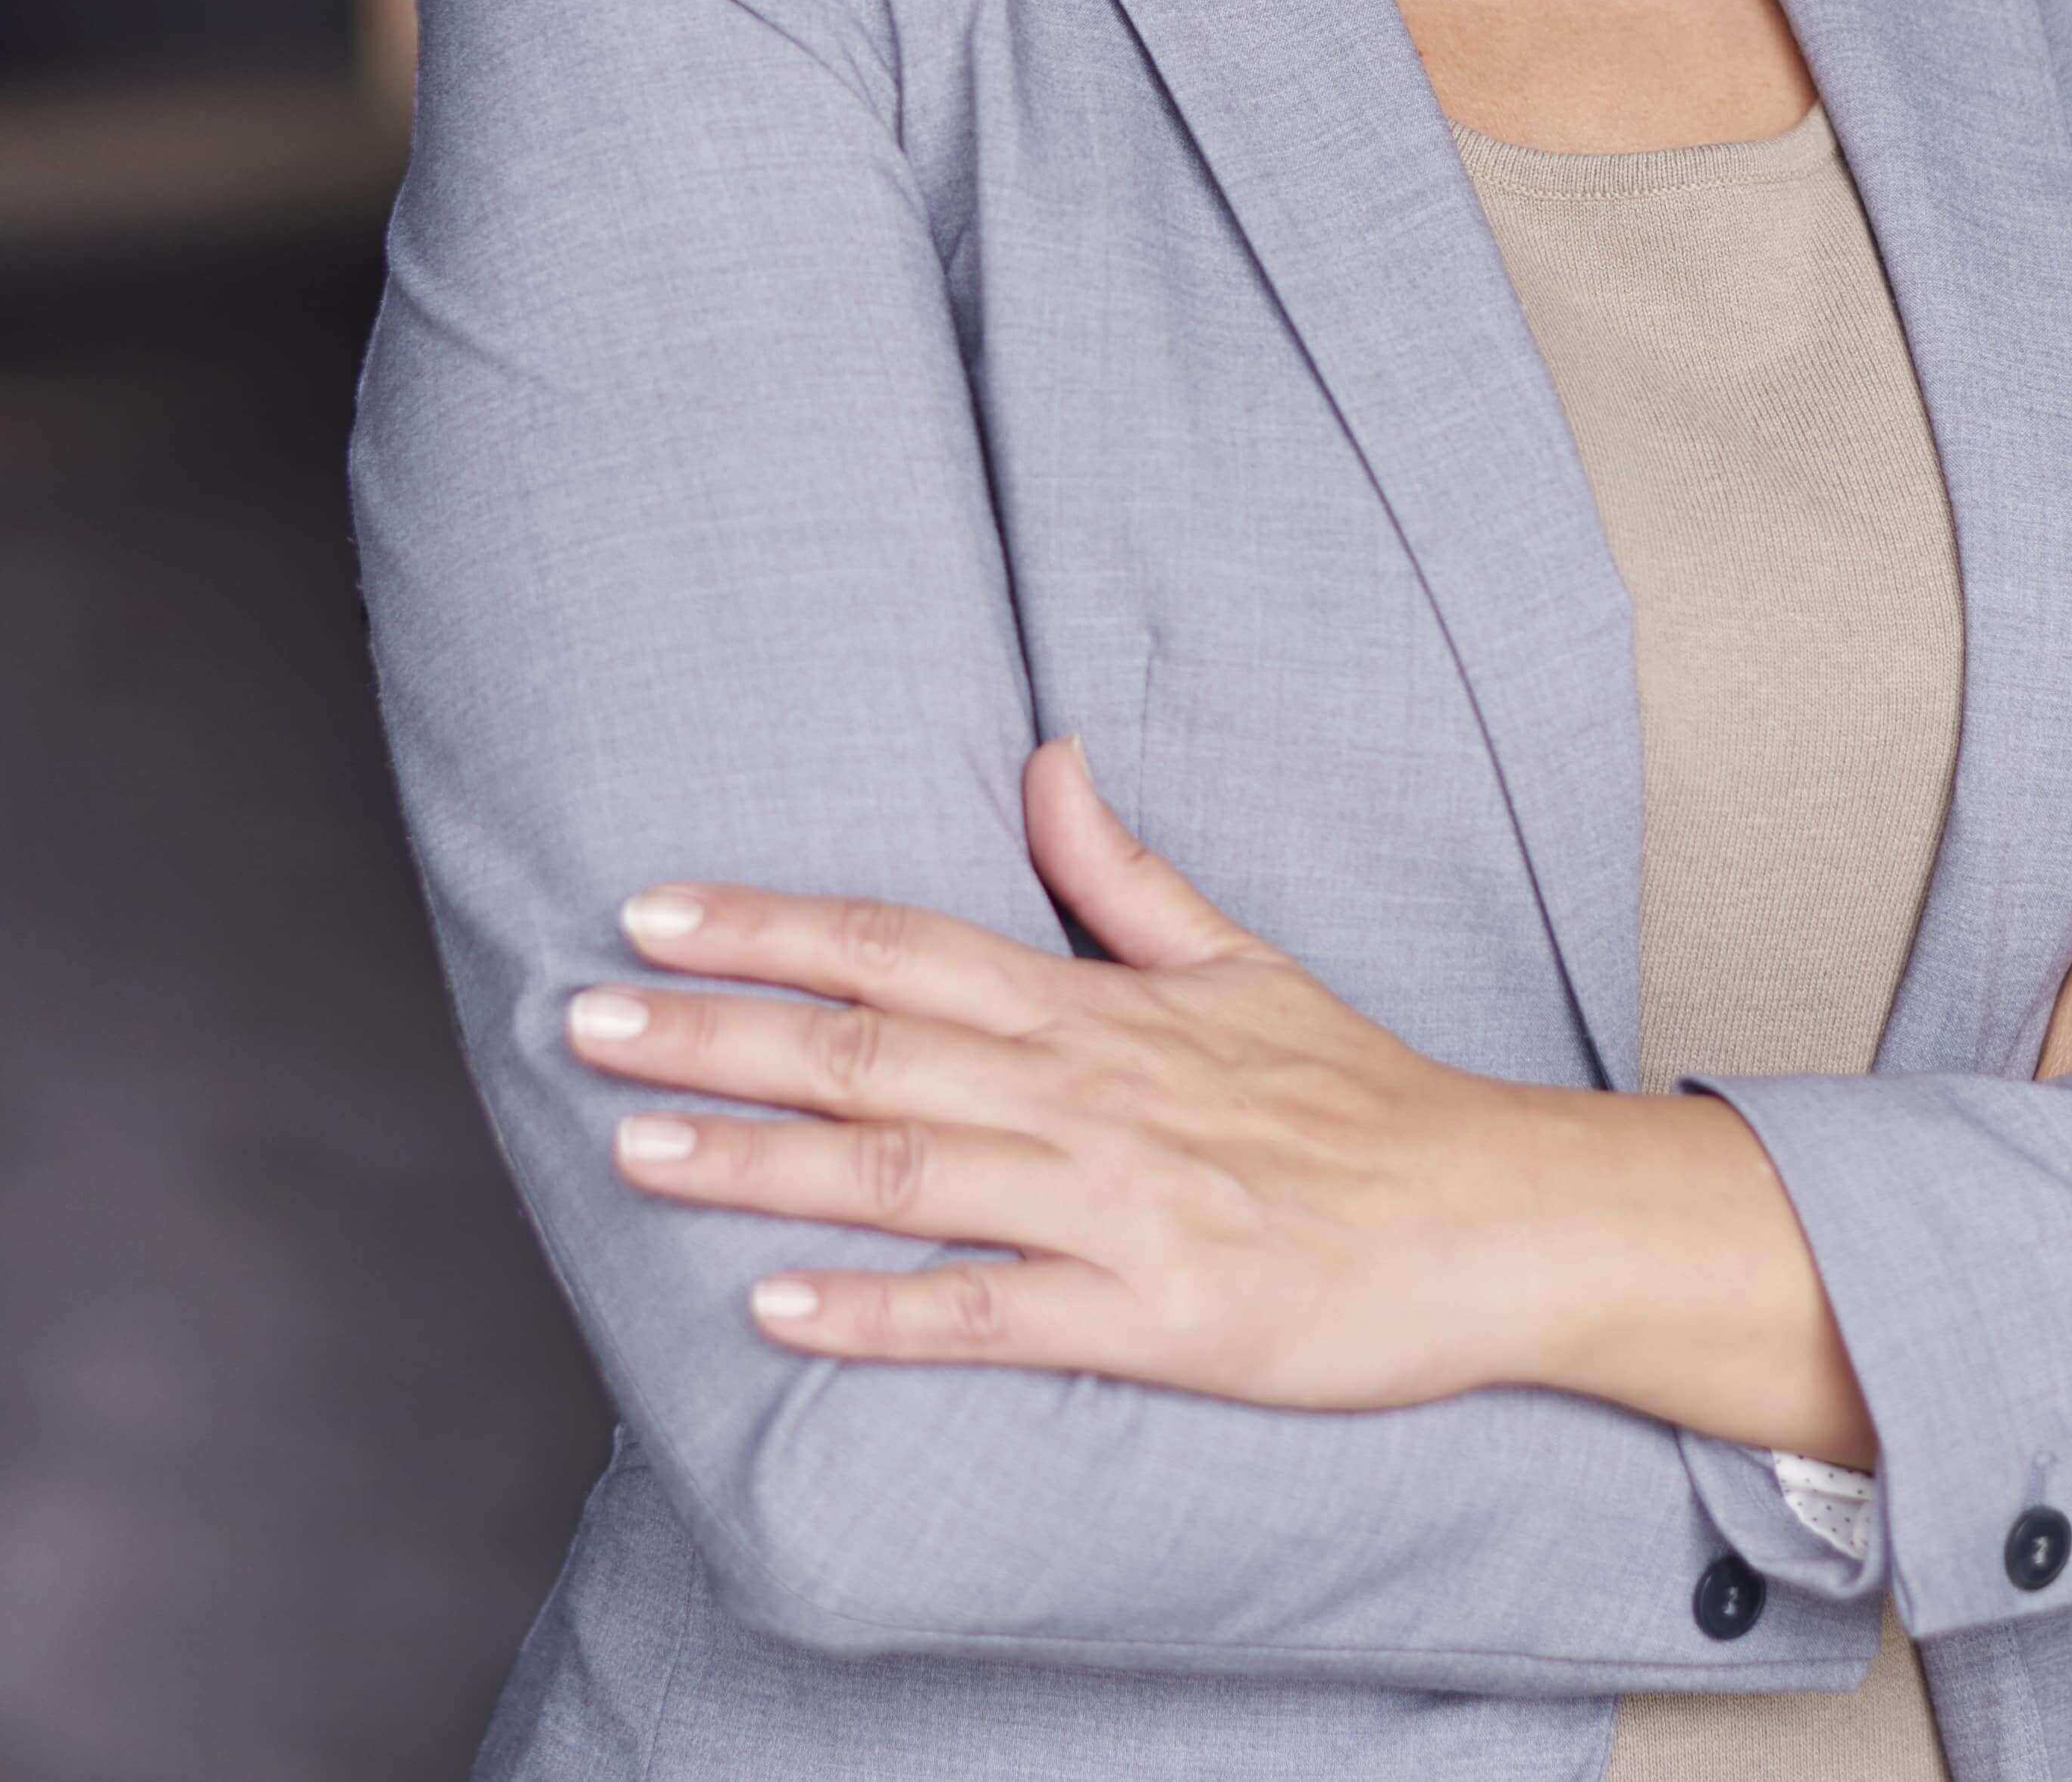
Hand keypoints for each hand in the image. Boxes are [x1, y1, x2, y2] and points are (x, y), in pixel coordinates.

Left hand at [568, 736, 1761, 1419]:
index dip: (768, 924)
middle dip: (714, 1034)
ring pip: (906, 1172)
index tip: (649, 910)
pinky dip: (881, 1312)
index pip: (900, 943)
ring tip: (630, 1152)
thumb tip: (1044, 758)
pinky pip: (991, 1314)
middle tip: (576, 1021)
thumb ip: (1125, 873)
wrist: (1495, 1217)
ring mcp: (1115, 1203)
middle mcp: (1087, 1092)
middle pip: (869, 1047)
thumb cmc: (1363, 1097)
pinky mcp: (1152, 1313)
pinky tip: (776, 1311)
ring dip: (758, 1163)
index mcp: (1097, 1007)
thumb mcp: (1242, 961)